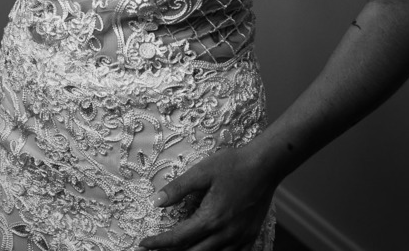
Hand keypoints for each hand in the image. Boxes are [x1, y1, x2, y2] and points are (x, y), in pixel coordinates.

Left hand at [141, 147, 276, 250]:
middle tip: (156, 250)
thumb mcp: (201, 172)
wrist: (265, 165)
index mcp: (211, 219)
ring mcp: (240, 238)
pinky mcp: (250, 236)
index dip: (158, 243)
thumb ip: (178, 189)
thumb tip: (156, 202)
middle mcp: (225, 234)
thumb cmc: (233, 165)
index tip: (144, 243)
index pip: (178, 239)